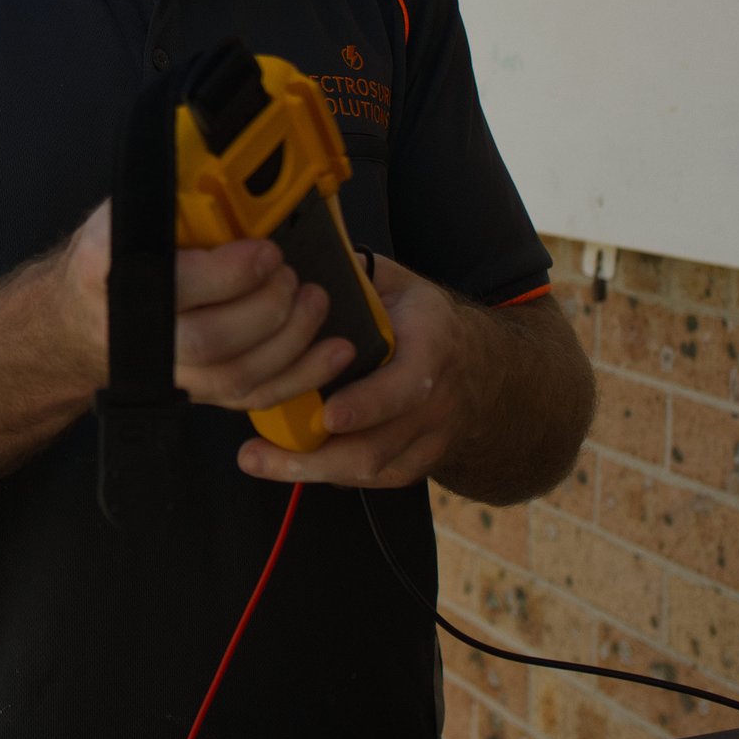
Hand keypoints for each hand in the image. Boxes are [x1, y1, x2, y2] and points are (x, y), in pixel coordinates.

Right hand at [55, 201, 352, 413]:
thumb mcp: (129, 210)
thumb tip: (228, 164)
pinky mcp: (198, 392)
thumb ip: (173, 198)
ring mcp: (168, 371)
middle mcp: (135, 332)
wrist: (83, 313)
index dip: (230, 274)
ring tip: (315, 301)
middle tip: (290, 275)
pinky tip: (333, 351)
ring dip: (290, 340)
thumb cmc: (115, 254)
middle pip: (209, 341)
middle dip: (266, 308)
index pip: (174, 284)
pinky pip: (252, 397)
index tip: (267, 251)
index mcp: (110, 274)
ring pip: (236, 375)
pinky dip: (301, 377)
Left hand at [234, 257, 478, 489]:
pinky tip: (294, 466)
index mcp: (432, 350)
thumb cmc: (424, 322)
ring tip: (259, 461)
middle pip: (378, 447)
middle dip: (315, 456)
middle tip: (258, 454)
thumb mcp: (401, 286)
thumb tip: (305, 258)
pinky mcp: (418, 464)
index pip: (406, 387)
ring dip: (312, 470)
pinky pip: (375, 480)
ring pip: (372, 470)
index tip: (328, 414)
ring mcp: (429, 440)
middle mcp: (436, 403)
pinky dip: (333, 475)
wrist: (480, 368)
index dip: (368, 404)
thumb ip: (360, 276)